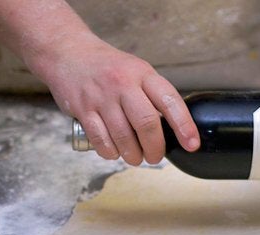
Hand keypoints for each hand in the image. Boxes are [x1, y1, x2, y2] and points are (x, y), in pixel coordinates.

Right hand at [30, 35, 199, 165]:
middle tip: (155, 157)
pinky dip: (110, 152)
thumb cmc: (110, 68)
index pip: (170, 100)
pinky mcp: (83, 109)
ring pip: (123, 136)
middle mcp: (123, 84)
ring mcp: (101, 97)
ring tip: (136, 158)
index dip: (184, 125)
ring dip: (133, 155)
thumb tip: (175, 130)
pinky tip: (114, 152)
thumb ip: (154, 96)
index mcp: (143, 74)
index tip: (192, 144)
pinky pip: (100, 139)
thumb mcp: (138, 71)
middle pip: (146, 123)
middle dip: (155, 148)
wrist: (68, 52)